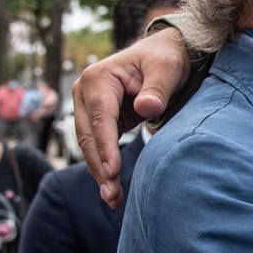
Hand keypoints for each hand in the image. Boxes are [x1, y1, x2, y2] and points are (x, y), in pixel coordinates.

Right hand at [73, 25, 189, 205]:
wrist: (166, 54)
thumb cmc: (166, 59)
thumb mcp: (167, 69)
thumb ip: (157, 89)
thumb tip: (146, 108)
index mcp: (98, 78)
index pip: (100, 118)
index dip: (106, 146)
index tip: (112, 171)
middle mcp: (86, 92)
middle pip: (89, 135)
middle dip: (99, 166)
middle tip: (111, 194)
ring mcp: (89, 107)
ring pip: (90, 145)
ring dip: (100, 172)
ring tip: (112, 199)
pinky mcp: (99, 120)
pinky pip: (99, 146)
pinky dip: (104, 167)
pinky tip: (112, 188)